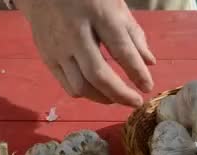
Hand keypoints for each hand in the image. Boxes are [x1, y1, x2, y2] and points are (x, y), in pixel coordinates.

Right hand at [15, 0, 155, 107]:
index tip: (148, 87)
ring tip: (116, 97)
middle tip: (135, 102)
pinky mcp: (47, 58)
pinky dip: (86, 93)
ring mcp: (58, 48)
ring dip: (102, 98)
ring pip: (80, 86)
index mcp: (97, 14)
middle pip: (98, 74)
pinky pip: (68, 86)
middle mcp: (75, 33)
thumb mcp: (114, 5)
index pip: (121, 49)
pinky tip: (96, 91)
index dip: (137, 72)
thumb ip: (133, 33)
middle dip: (120, 94)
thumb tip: (149, 63)